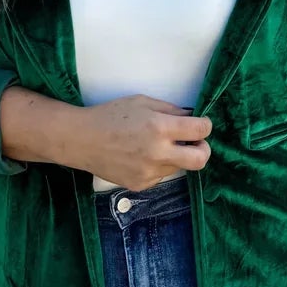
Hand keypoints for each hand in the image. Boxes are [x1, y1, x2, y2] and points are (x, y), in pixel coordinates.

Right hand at [66, 94, 211, 190]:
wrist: (81, 140)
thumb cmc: (109, 115)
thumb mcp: (141, 102)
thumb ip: (170, 110)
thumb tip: (191, 117)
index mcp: (159, 127)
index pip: (200, 130)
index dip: (205, 125)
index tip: (201, 124)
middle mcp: (158, 153)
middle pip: (200, 159)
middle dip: (204, 149)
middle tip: (195, 143)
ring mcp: (149, 172)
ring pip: (179, 167)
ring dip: (176, 156)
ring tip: (156, 146)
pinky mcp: (140, 184)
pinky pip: (160, 175)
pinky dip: (157, 166)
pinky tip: (139, 157)